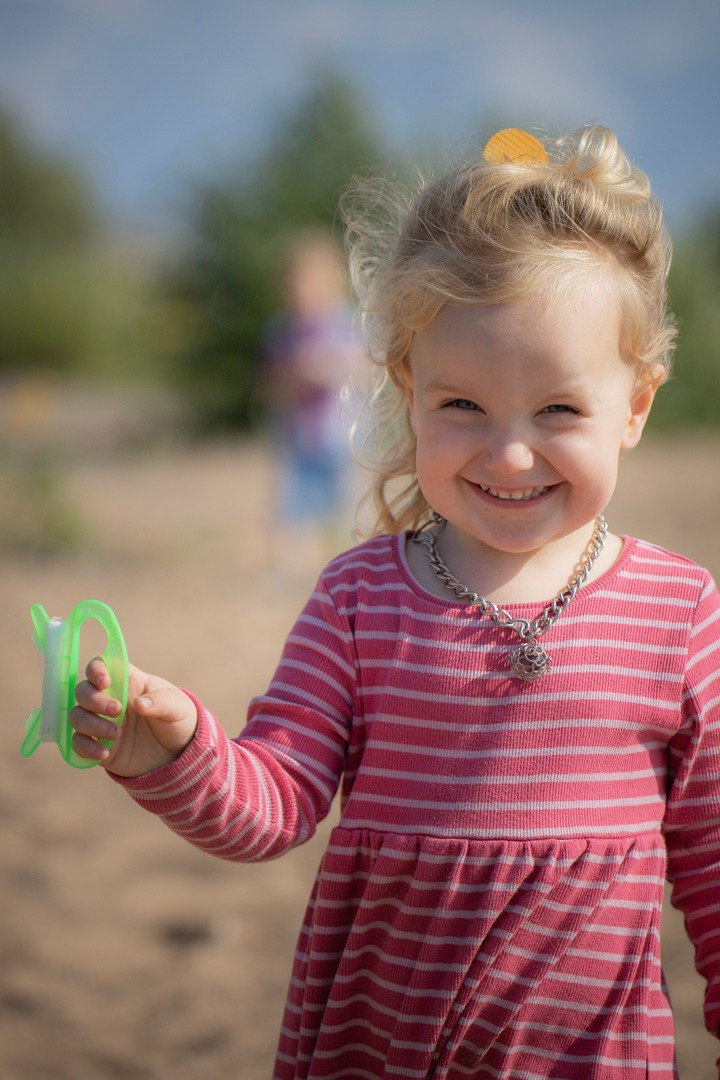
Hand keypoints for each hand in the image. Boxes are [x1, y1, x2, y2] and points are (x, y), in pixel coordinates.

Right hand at [71, 659, 197, 777]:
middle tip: (117, 711)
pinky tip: (104, 753)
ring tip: (117, 734)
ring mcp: (102, 722)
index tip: (104, 682)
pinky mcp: (98, 744)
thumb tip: (139, 704)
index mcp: (128, 681)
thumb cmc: (178, 719)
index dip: (96, 670)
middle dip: (94, 700)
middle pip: (83, 691)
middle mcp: (110, 699)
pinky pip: (78, 743)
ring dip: (91, 724)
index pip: (100, 665)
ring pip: (77, 716)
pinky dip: (86, 747)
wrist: (179, 753)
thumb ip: (160, 702)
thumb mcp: (177, 707)